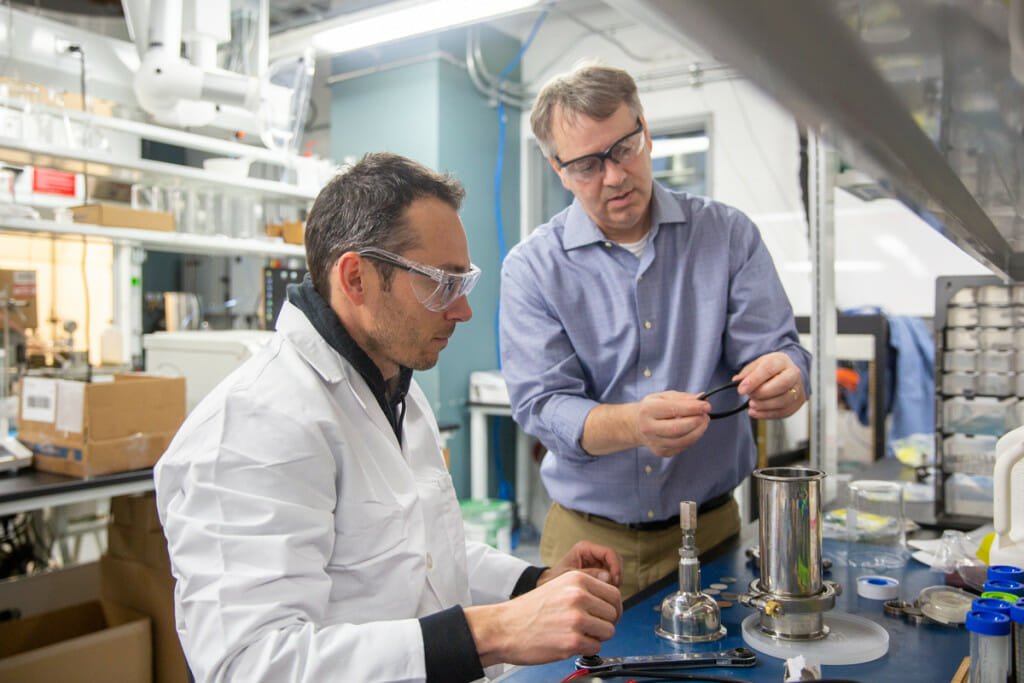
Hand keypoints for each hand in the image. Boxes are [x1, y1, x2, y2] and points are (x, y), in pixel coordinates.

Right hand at [464, 571, 621, 666]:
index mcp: (577, 579)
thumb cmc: (529, 610)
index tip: (605, 615)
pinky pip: (595, 648)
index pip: (614, 594)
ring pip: (608, 631)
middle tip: (588, 627)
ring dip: (595, 637)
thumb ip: (585, 589)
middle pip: (613, 614)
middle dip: (604, 623)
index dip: (612, 608)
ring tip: (576, 634)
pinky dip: (586, 649)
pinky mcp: (572, 641)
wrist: (504, 628)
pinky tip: (569, 643)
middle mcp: (578, 596)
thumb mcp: (558, 586)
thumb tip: (612, 600)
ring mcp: (576, 619)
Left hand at [538, 540, 622, 587]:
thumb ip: (588, 575)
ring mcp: (596, 562)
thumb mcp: (570, 577)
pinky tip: (603, 594)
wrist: (548, 584)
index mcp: (585, 548)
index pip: (609, 552)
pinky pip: (610, 577)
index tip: (616, 581)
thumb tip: (608, 577)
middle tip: (613, 589)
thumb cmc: (555, 578)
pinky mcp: (598, 571)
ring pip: (615, 569)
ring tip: (606, 592)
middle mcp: (592, 553)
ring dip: (614, 580)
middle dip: (617, 574)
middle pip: (615, 559)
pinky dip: (610, 585)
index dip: (616, 566)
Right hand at [635, 391, 709, 457]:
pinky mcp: (662, 452)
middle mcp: (648, 428)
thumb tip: (702, 399)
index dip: (693, 408)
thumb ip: (683, 397)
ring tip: (703, 421)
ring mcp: (654, 442)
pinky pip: (683, 446)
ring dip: (699, 431)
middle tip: (705, 415)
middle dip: (697, 421)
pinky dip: (693, 437)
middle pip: (678, 428)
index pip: (673, 409)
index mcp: (648, 410)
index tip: (706, 405)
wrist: (637, 425)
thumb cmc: (653, 408)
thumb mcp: (663, 397)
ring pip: (683, 440)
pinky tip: (694, 430)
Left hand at [734, 352, 804, 418]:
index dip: (754, 380)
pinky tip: (755, 411)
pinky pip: (782, 412)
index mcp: (781, 361)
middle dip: (762, 393)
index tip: (741, 389)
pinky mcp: (796, 403)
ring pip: (784, 400)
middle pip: (782, 384)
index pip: (768, 369)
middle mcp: (793, 374)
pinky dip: (766, 414)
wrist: (785, 374)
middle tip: (749, 395)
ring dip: (764, 405)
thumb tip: (737, 381)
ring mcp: (798, 389)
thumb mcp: (756, 366)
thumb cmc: (770, 369)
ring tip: (752, 403)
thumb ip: (746, 373)